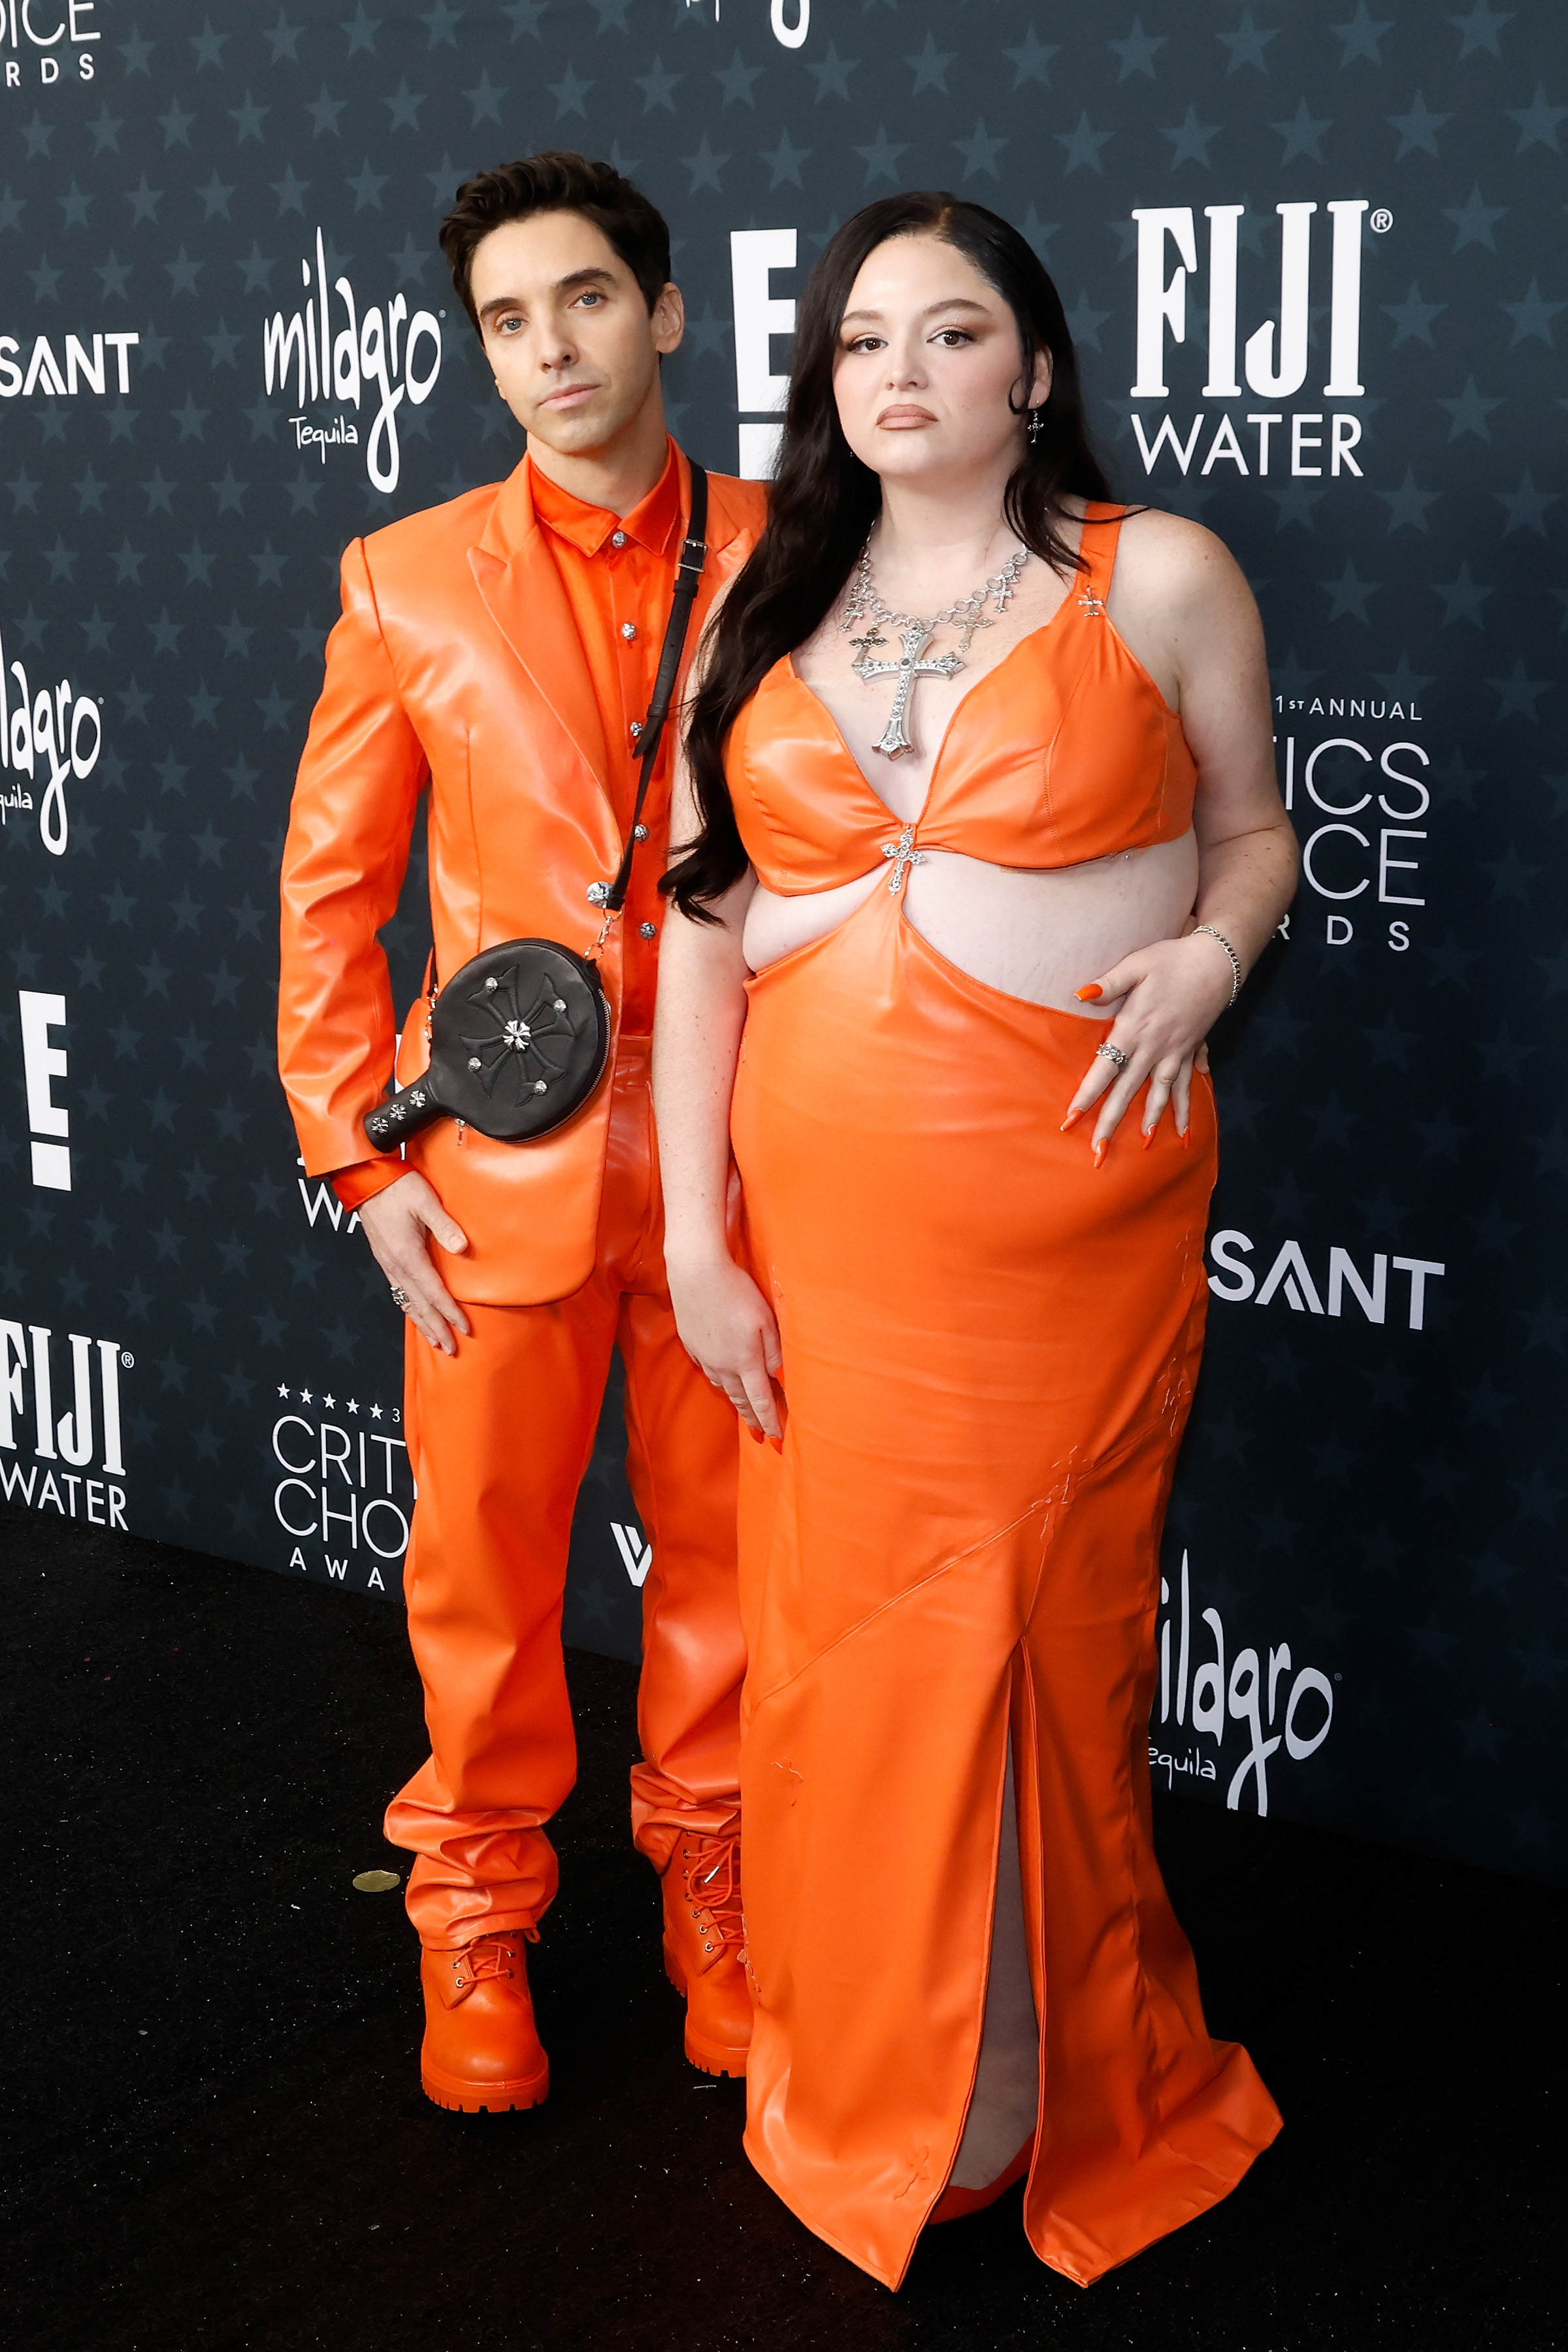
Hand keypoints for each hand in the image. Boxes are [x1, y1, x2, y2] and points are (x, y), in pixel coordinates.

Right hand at [358, 1171, 470, 1354]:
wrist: (365, 1179)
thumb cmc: (398, 1187)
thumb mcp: (425, 1201)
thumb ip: (445, 1225)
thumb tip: (462, 1248)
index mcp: (408, 1255)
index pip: (434, 1292)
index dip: (450, 1312)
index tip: (464, 1328)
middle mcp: (396, 1266)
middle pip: (419, 1305)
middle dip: (436, 1327)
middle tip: (451, 1348)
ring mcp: (388, 1264)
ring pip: (407, 1302)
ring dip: (422, 1322)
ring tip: (436, 1341)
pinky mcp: (385, 1259)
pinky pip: (399, 1291)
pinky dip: (410, 1308)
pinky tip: (415, 1312)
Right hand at [666, 1248, 783, 1439]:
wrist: (696, 1272)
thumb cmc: (737, 1292)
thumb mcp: (766, 1320)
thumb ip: (775, 1353)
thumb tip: (782, 1379)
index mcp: (745, 1361)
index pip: (761, 1400)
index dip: (770, 1421)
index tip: (776, 1439)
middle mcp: (722, 1364)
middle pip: (740, 1399)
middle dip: (752, 1419)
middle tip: (760, 1434)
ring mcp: (704, 1355)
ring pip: (722, 1385)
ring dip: (735, 1401)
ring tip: (744, 1411)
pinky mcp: (691, 1343)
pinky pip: (708, 1369)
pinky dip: (719, 1380)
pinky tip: (721, 1379)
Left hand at [1064, 931, 1234, 1155]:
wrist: (1216, 962)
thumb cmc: (1171, 959)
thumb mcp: (1136, 965)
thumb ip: (1109, 983)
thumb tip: (1081, 995)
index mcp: (1135, 1028)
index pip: (1106, 1068)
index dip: (1088, 1094)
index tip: (1073, 1117)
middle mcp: (1155, 1047)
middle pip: (1129, 1090)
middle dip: (1112, 1121)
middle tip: (1099, 1150)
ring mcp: (1176, 1051)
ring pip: (1162, 1092)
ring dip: (1153, 1118)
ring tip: (1146, 1143)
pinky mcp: (1192, 1048)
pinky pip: (1188, 1082)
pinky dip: (1186, 1103)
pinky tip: (1186, 1124)